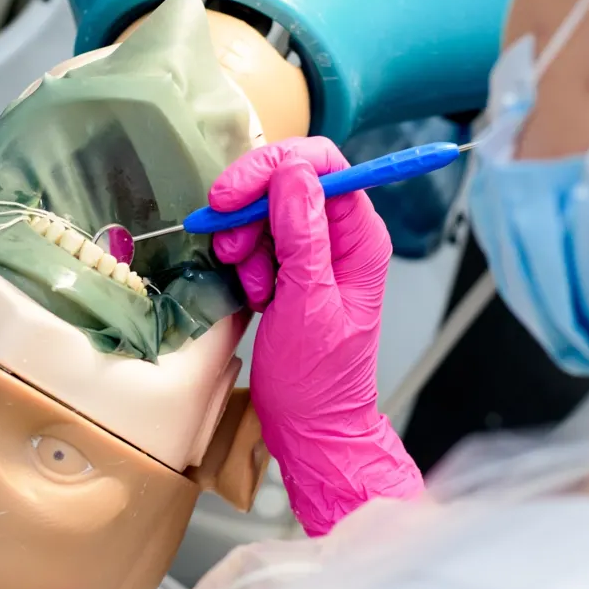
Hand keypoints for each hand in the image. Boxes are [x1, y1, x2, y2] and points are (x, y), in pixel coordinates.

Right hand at [211, 137, 422, 535]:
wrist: (310, 425)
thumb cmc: (318, 378)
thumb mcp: (307, 303)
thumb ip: (302, 235)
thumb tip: (292, 174)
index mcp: (360, 236)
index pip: (322, 163)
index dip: (273, 167)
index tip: (231, 196)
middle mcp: (341, 236)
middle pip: (288, 180)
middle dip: (250, 209)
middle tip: (227, 245)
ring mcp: (315, 252)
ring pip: (266, 211)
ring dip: (245, 241)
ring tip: (250, 285)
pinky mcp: (292, 269)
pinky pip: (259, 241)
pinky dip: (245, 261)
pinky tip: (252, 294)